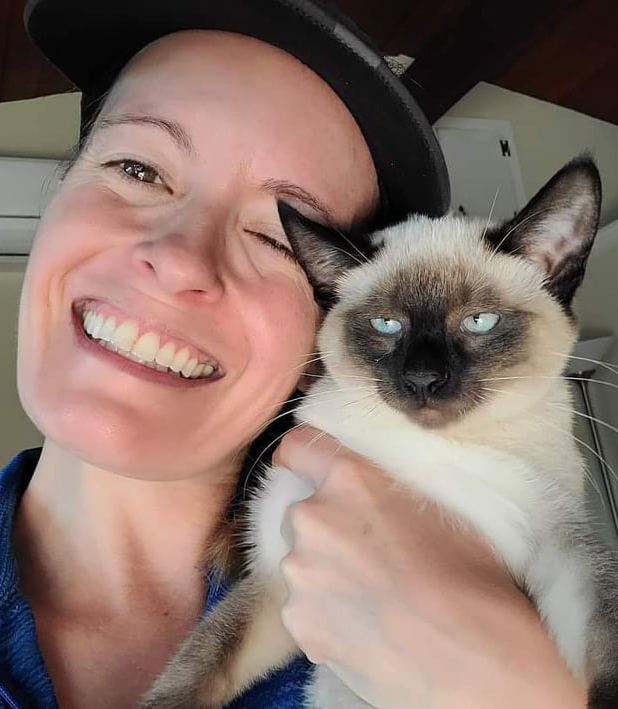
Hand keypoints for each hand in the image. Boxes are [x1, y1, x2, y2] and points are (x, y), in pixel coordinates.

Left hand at [272, 426, 586, 708]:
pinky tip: (363, 627)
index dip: (300, 458)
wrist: (467, 655)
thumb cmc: (467, 575)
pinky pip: (304, 607)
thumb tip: (373, 489)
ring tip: (370, 598)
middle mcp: (313, 518)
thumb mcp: (436, 506)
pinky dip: (325, 614)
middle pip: (304, 513)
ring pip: (302, 562)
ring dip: (325, 573)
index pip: (299, 449)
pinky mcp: (298, 619)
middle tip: (366, 553)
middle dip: (326, 528)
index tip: (304, 468)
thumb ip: (383, 488)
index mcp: (348, 481)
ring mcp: (301, 571)